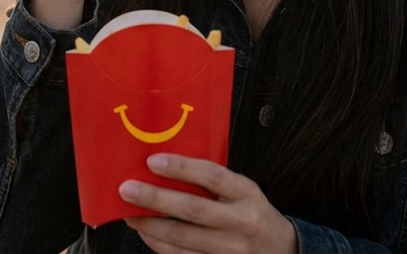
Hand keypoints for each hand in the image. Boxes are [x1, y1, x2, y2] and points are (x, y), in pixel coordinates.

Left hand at [120, 154, 297, 253]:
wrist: (280, 250)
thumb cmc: (250, 212)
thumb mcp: (242, 190)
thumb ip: (212, 181)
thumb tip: (163, 166)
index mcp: (247, 193)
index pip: (213, 176)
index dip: (181, 168)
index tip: (152, 161)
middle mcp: (241, 222)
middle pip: (192, 210)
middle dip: (154, 199)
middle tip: (126, 190)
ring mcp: (231, 249)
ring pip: (182, 238)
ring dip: (150, 226)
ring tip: (128, 213)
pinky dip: (159, 245)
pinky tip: (145, 233)